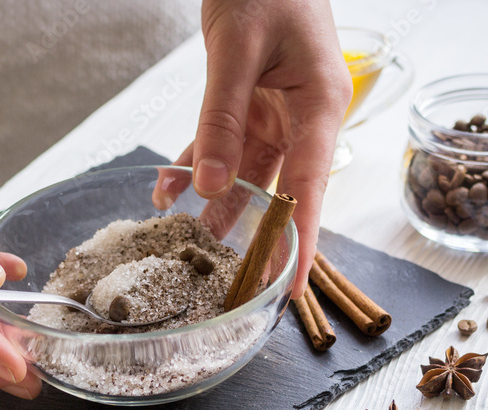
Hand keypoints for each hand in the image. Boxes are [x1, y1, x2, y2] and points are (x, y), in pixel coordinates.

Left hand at [154, 0, 350, 297]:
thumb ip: (221, 117)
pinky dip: (194, 166)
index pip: (311, 186)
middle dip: (254, 232)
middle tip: (233, 278)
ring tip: (186, 237)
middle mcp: (301, 118)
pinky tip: (168, 190)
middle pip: (279, 189)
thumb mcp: (238, 49)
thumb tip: (207, 185)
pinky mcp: (248, 106)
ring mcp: (274, 114)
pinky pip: (220, 146)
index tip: (292, 284)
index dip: (301, 238)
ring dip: (216, 204)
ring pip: (246, 174)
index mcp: (319, 105)